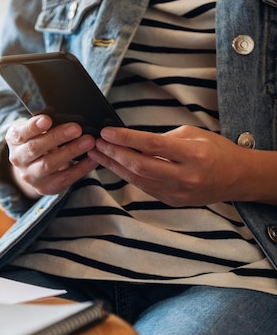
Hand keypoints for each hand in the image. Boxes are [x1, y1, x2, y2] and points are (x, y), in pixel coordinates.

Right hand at [6, 114, 96, 197]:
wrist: (33, 166)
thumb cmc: (38, 139)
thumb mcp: (35, 128)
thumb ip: (44, 122)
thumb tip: (61, 114)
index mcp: (14, 140)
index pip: (21, 133)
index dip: (33, 126)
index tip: (47, 119)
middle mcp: (18, 159)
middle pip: (35, 148)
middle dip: (57, 137)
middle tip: (76, 128)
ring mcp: (30, 176)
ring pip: (49, 164)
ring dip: (71, 152)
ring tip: (88, 141)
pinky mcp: (45, 187)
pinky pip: (64, 178)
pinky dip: (81, 168)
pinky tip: (93, 158)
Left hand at [87, 125, 259, 205]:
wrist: (238, 178)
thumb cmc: (216, 151)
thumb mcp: (193, 135)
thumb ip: (162, 139)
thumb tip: (132, 140)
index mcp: (192, 155)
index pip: (152, 145)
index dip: (126, 139)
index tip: (107, 132)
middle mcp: (184, 177)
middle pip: (140, 166)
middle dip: (114, 154)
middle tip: (96, 143)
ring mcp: (177, 193)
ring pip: (137, 180)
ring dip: (114, 166)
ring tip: (98, 154)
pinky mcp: (172, 202)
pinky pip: (144, 187)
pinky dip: (127, 175)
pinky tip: (115, 165)